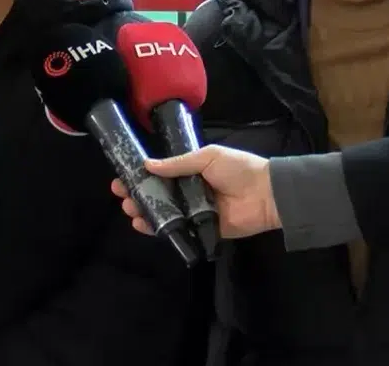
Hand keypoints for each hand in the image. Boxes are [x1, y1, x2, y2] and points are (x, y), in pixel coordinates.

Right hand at [112, 145, 280, 239]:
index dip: (140, 176)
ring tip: (129, 210)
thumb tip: (148, 165)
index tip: (121, 178)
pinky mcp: (201, 230)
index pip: (160, 175)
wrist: (266, 194)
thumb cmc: (238, 169)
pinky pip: (178, 231)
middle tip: (121, 197)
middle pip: (157, 195)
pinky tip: (144, 226)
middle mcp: (189, 192)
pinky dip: (160, 230)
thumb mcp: (207, 157)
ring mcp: (194, 212)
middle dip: (137, 195)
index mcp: (191, 172)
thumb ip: (178, 164)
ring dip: (144, 212)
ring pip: (164, 214)